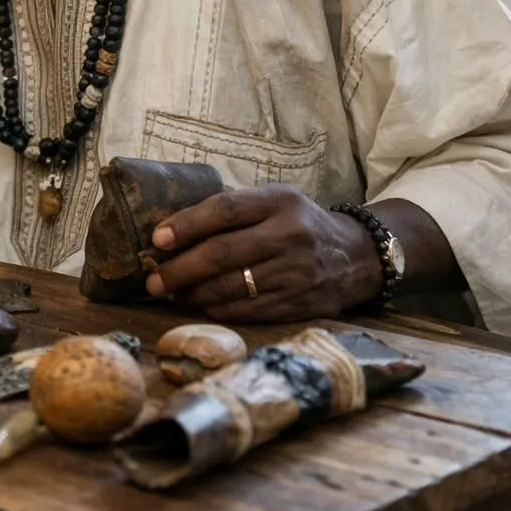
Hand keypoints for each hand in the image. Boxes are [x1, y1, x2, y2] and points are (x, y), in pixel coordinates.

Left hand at [142, 184, 381, 322]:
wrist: (357, 257)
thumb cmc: (300, 224)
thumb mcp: (276, 200)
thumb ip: (233, 207)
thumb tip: (173, 224)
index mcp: (280, 202)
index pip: (224, 210)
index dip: (186, 225)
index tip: (157, 239)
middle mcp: (289, 236)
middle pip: (222, 254)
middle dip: (179, 268)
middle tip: (153, 279)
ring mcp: (295, 273)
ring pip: (230, 287)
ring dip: (192, 293)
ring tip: (170, 292)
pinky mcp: (297, 303)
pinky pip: (245, 310)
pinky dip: (215, 309)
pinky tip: (200, 304)